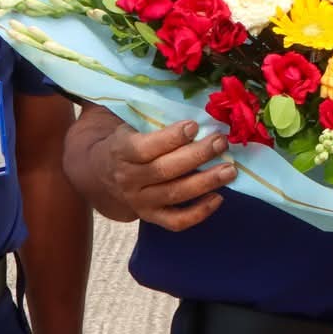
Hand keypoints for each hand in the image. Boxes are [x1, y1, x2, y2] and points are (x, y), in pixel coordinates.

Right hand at [98, 119, 234, 229]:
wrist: (102, 173)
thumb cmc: (126, 142)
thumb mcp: (130, 126)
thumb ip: (155, 121)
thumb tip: (197, 112)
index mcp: (121, 152)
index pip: (145, 148)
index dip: (171, 138)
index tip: (194, 125)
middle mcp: (129, 179)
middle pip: (165, 170)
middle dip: (197, 156)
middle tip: (221, 143)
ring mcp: (139, 201)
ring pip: (175, 194)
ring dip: (206, 182)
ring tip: (230, 170)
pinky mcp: (151, 217)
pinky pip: (176, 221)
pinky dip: (199, 212)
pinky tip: (218, 197)